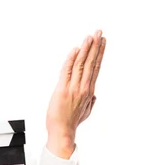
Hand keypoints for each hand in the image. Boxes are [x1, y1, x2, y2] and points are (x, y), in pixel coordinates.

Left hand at [46, 30, 105, 156]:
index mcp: (89, 91)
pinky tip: (75, 49)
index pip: (96, 68)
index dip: (99, 54)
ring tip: (90, 36)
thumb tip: (94, 95)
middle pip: (90, 63)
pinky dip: (71, 59)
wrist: (62, 132)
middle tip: (99, 32)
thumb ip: (91, 102)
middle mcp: (83, 87)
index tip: (103, 42)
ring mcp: (73, 88)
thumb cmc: (72, 123)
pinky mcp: (62, 90)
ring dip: (85, 49)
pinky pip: (67, 71)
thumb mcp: (86, 112)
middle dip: (95, 46)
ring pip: (80, 64)